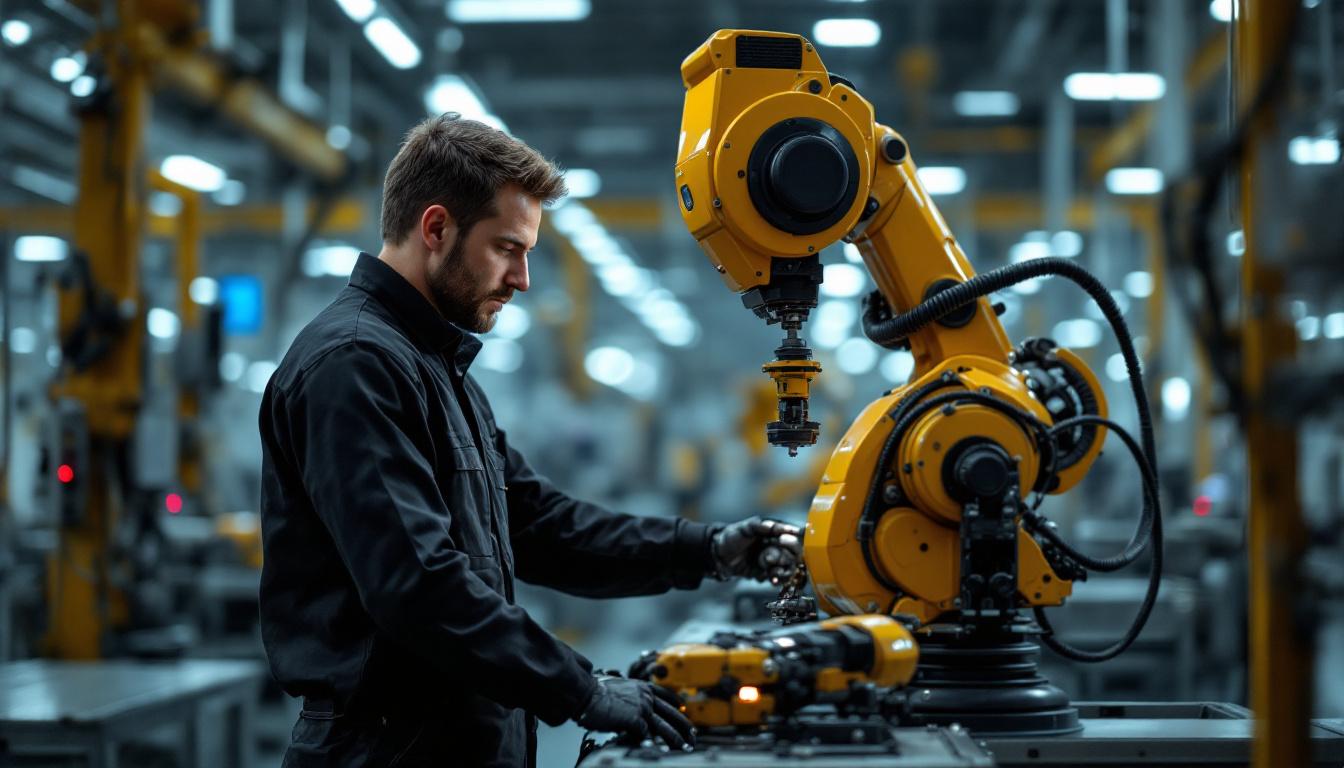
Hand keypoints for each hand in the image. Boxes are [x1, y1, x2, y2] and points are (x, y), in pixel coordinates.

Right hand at [575, 676, 694, 749]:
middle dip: (684, 726)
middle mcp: (646, 696)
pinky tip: (659, 751)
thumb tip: (639, 711)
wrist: (586, 693)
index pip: (667, 695)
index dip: (677, 705)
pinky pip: (646, 735)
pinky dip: (652, 744)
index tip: (684, 710)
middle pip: (671, 713)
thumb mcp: (621, 689)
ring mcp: (642, 708)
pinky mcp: (635, 719)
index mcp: (644, 687)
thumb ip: (633, 698)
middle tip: (693, 735)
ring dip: (676, 738)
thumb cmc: (597, 694)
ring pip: (665, 726)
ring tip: (684, 747)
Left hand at [711, 516, 801, 582]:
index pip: (790, 536)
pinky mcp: (766, 572)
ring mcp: (772, 560)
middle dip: (784, 557)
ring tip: (773, 573)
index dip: (790, 540)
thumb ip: (760, 526)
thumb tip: (775, 526)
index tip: (783, 541)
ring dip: (783, 571)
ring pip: (788, 568)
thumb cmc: (731, 537)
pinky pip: (778, 578)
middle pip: (793, 554)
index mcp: (773, 533)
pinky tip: (770, 579)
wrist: (718, 555)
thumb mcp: (745, 528)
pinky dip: (776, 579)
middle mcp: (775, 546)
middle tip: (770, 558)